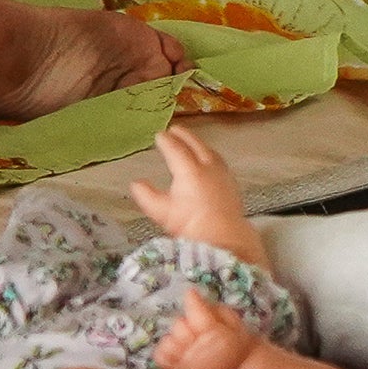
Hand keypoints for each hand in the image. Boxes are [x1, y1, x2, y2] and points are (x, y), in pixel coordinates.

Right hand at [125, 125, 245, 246]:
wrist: (225, 238)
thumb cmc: (191, 226)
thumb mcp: (162, 213)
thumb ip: (146, 196)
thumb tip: (136, 183)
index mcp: (189, 170)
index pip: (175, 149)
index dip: (166, 141)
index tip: (159, 135)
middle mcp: (207, 167)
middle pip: (195, 145)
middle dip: (184, 136)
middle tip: (174, 129)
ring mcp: (222, 175)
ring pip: (209, 152)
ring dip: (199, 144)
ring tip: (191, 142)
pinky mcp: (232, 185)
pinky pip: (219, 162)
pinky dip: (210, 155)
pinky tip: (209, 162)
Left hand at [153, 290, 268, 368]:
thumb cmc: (236, 346)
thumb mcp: (235, 324)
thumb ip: (218, 310)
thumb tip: (200, 298)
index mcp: (214, 335)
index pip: (196, 311)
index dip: (192, 299)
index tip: (191, 294)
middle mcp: (197, 349)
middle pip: (179, 325)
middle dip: (186, 321)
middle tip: (196, 324)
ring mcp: (186, 362)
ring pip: (168, 341)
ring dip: (176, 336)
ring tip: (187, 338)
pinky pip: (161, 358)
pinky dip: (165, 350)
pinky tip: (177, 348)